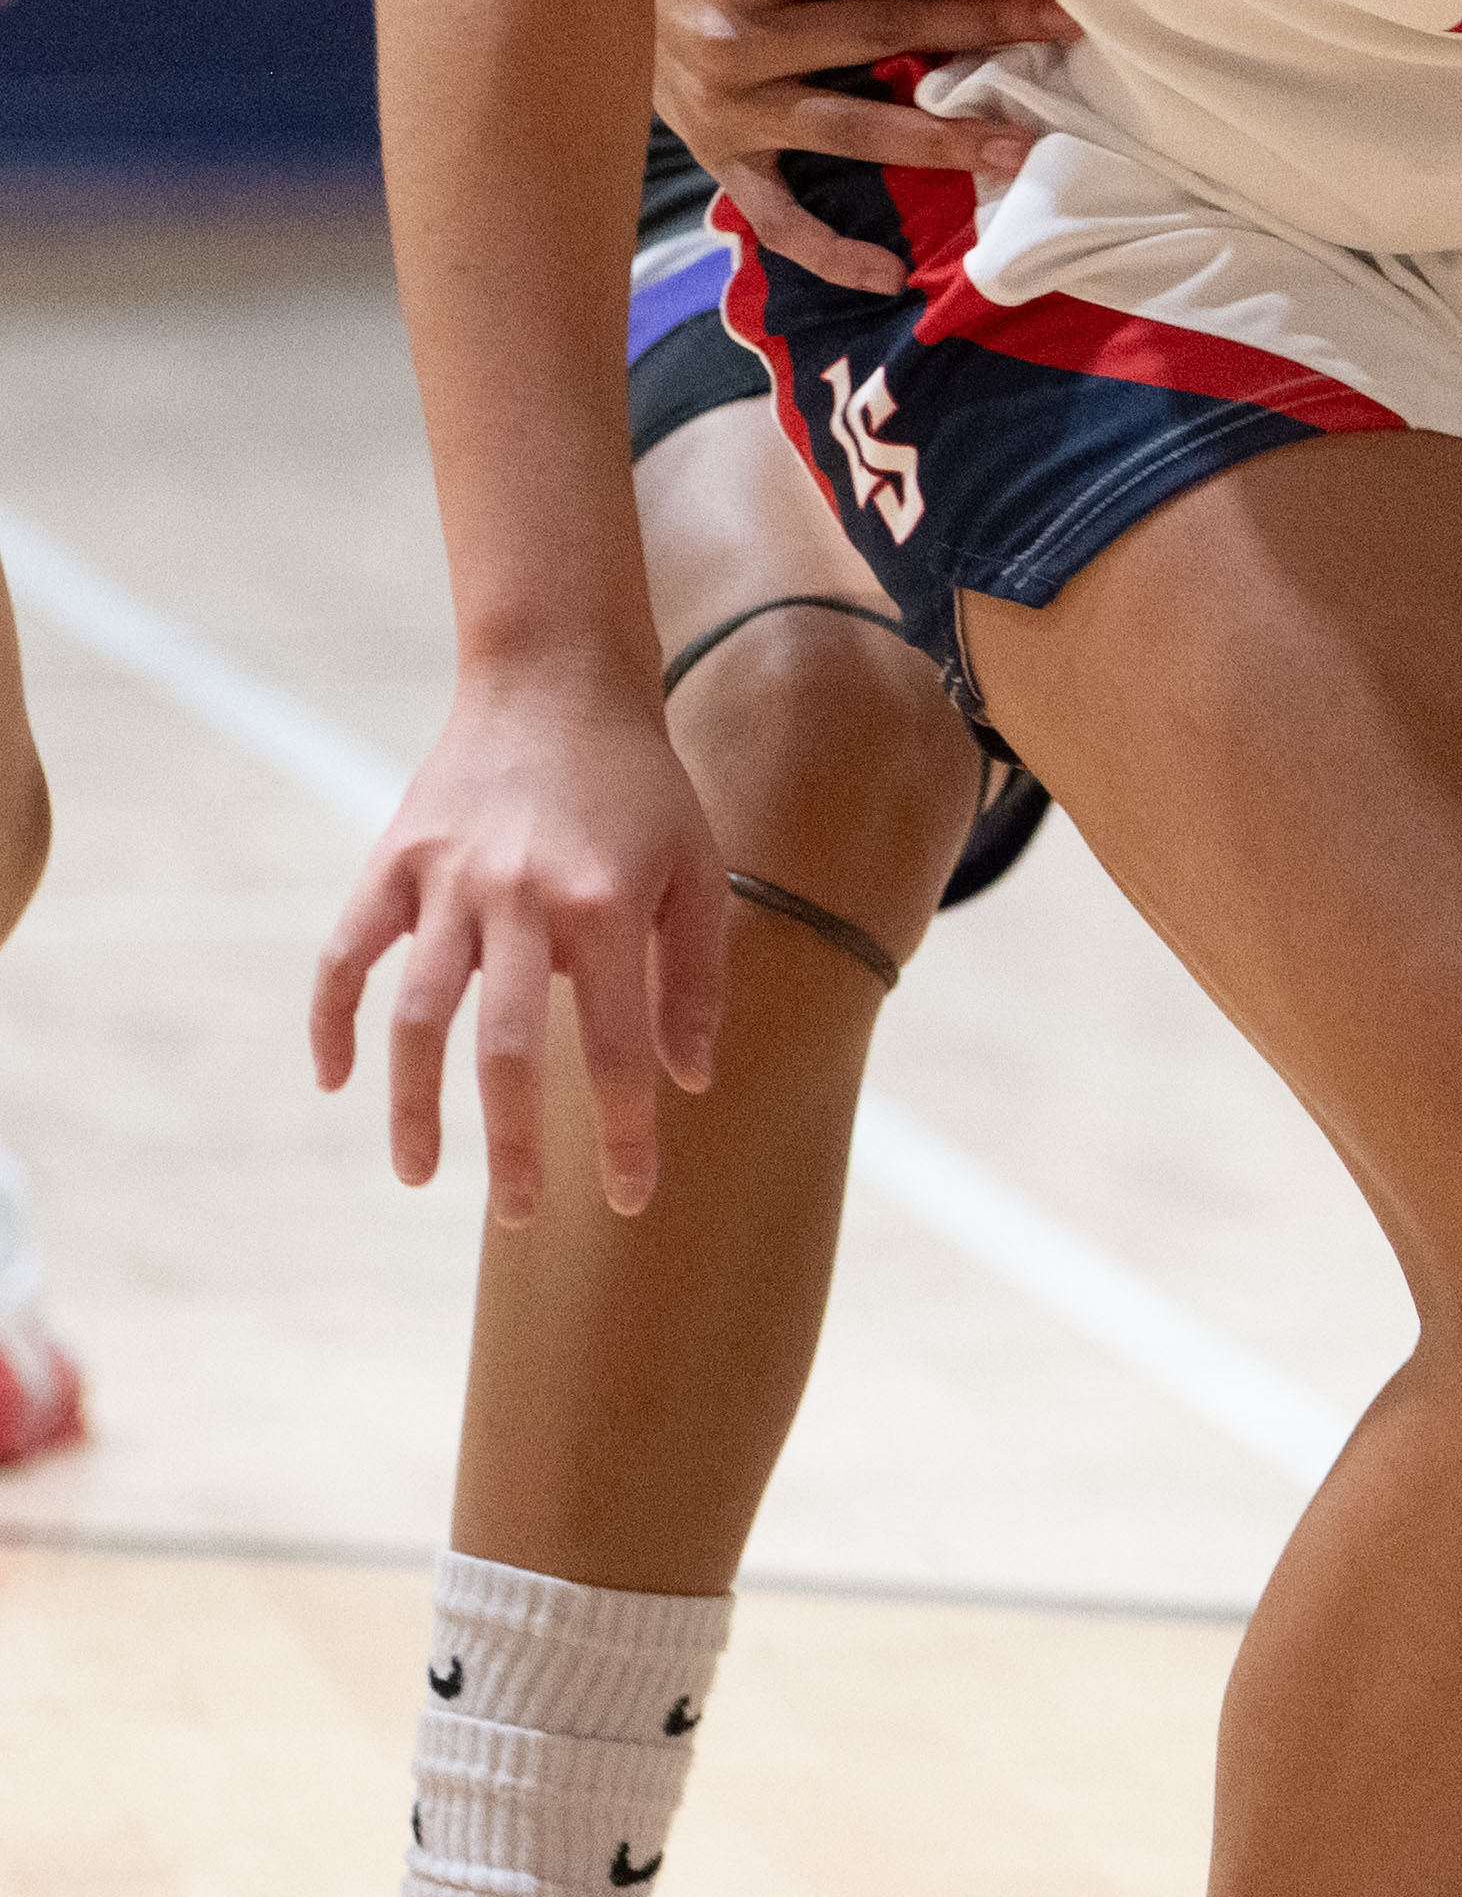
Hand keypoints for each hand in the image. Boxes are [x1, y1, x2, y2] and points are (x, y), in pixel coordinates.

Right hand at [311, 668, 726, 1223]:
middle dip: (514, 1145)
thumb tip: (689, 1080)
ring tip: (420, 1176)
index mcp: (605, 908)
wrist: (557, 681)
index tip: (630, 1199)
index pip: (617, 1049)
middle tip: (523, 1215)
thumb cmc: (640, 786)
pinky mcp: (393, 861)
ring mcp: (447, 882)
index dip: (626, 1133)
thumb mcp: (695, 870)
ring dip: (414, 1105)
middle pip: (507, 1050)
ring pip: (417, 1016)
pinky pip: (346, 954)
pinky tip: (334, 1082)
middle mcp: (521, 901)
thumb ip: (695, 976)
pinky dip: (331, 1019)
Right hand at [653, 0, 1075, 298]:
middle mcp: (737, 34)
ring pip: (851, 126)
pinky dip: (830, 252)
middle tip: (1063, 23)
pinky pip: (779, 216)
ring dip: (940, 138)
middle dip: (979, 26)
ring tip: (1020, 145)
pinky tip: (891, 274)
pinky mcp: (722, 158)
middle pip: (881, 30)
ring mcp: (730, 105)